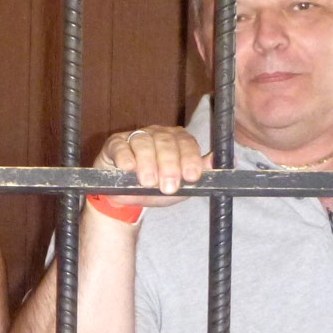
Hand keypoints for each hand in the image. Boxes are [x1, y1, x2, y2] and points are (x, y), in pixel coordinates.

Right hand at [94, 125, 209, 206]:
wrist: (125, 198)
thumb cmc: (155, 189)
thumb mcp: (180, 186)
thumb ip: (198, 174)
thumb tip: (217, 160)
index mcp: (177, 140)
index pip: (187, 143)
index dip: (190, 160)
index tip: (190, 177)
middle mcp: (158, 134)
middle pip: (166, 142)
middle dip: (169, 165)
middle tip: (168, 187)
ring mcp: (135, 137)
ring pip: (144, 142)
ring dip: (147, 162)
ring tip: (147, 182)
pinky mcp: (116, 144)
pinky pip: (121, 146)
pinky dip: (125, 157)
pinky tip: (128, 169)